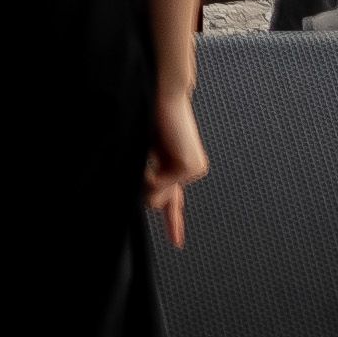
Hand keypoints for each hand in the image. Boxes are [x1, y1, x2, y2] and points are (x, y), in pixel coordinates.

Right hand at [145, 79, 205, 246]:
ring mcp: (191, 169)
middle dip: (149, 189)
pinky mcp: (189, 167)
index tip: (176, 242)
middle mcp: (188, 170)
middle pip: (163, 202)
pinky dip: (151, 171)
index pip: (175, 199)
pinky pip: (159, 184)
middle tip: (151, 161)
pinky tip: (156, 149)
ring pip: (158, 196)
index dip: (174, 222)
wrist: (164, 94)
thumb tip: (153, 202)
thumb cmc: (150, 115)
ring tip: (152, 148)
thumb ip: (150, 181)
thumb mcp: (146, 153)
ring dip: (147, 177)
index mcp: (177, 165)